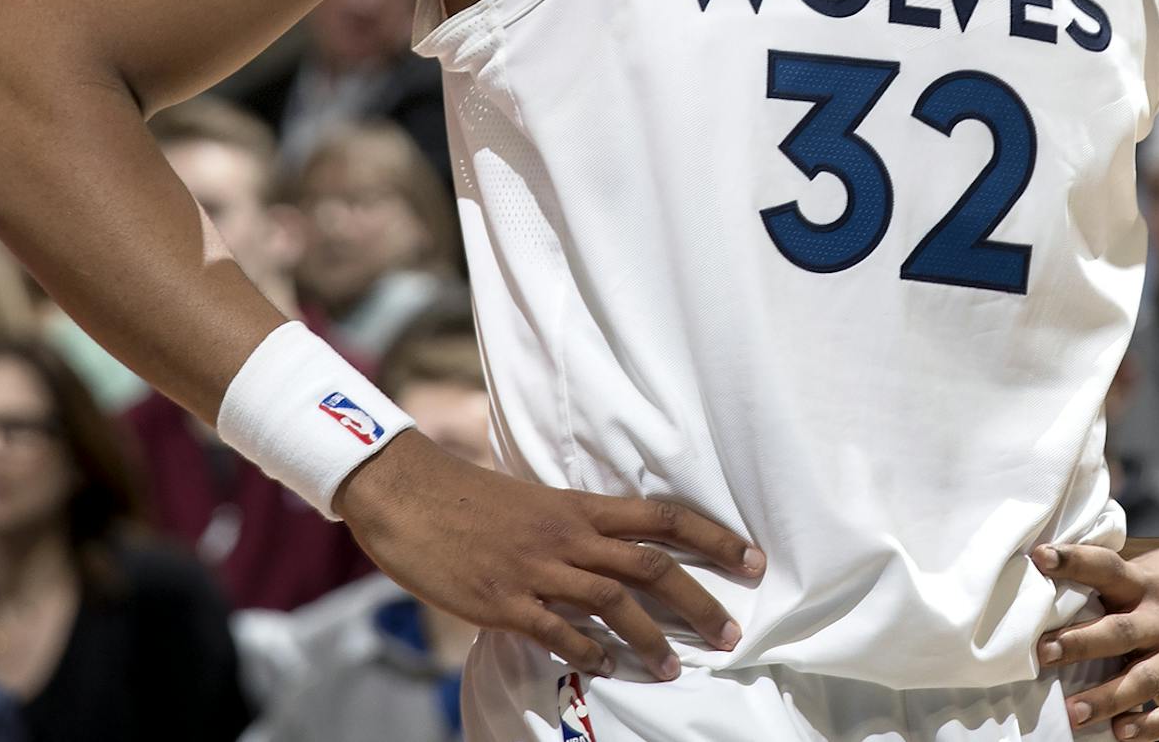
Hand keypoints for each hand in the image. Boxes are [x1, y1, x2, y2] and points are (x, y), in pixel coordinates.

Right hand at [334, 430, 764, 679]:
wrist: (406, 492)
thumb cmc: (467, 497)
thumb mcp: (533, 502)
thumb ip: (572, 527)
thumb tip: (604, 553)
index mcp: (579, 506)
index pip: (663, 516)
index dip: (714, 537)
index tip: (752, 560)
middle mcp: (569, 535)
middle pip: (652, 565)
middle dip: (698, 600)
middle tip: (730, 632)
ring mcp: (537, 568)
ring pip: (614, 602)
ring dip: (650, 638)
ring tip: (674, 668)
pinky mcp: (504, 600)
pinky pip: (557, 631)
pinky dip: (587, 652)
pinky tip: (604, 668)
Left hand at [1031, 528, 1158, 738]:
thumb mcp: (1152, 562)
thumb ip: (1115, 573)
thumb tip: (1054, 564)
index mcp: (1145, 582)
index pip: (1105, 566)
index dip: (1073, 560)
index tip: (1042, 557)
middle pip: (1119, 631)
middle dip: (1081, 643)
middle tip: (1045, 652)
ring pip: (1144, 678)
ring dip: (1108, 697)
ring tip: (1074, 712)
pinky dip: (1152, 725)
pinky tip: (1124, 732)